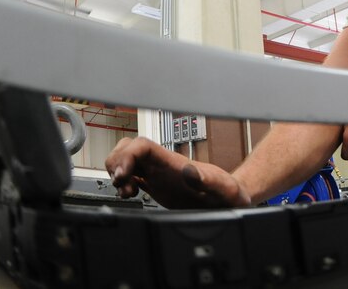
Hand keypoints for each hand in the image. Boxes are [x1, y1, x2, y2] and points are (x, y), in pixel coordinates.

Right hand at [105, 136, 251, 208]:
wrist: (230, 201)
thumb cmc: (230, 193)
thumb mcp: (225, 189)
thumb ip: (210, 180)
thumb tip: (190, 171)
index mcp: (175, 163)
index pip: (143, 146)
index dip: (126, 155)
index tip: (122, 175)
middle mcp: (163, 165)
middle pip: (128, 148)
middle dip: (116, 163)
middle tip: (121, 184)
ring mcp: (158, 174)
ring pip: (126, 160)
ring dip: (117, 174)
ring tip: (127, 192)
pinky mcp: (156, 185)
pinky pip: (131, 177)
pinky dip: (123, 184)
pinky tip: (131, 195)